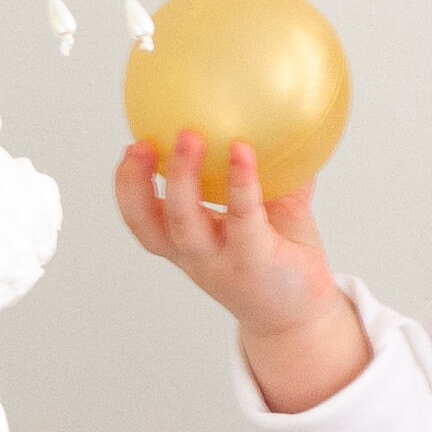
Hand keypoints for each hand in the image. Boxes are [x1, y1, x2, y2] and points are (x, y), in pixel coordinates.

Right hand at [112, 132, 368, 412]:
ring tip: (188, 138)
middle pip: (152, 225)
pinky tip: (243, 152)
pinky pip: (241, 219)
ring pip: (186, 225)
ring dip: (182, 180)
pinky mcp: (255, 262)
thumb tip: (282, 117)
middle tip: (141, 143)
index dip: (128, 188)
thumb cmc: (281, 258)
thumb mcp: (270, 211)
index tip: (129, 149)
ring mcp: (222, 262)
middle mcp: (197, 256)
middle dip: (137, 184)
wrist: (303, 315)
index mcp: (189, 244)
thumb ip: (271, 172)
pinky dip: (240, 184)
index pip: (144, 220)